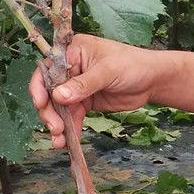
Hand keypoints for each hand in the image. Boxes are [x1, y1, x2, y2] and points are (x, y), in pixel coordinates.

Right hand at [28, 34, 166, 148]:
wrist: (153, 80)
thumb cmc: (132, 64)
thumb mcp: (107, 71)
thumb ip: (83, 84)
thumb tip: (58, 96)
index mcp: (71, 52)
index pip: (47, 70)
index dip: (39, 87)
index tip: (40, 104)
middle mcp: (70, 69)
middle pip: (49, 92)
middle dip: (49, 111)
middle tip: (54, 128)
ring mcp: (76, 87)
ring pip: (59, 107)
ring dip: (57, 124)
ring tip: (59, 140)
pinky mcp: (84, 102)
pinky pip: (72, 117)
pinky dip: (69, 129)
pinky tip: (67, 141)